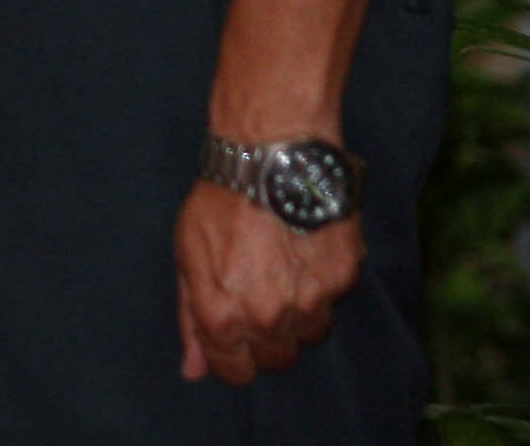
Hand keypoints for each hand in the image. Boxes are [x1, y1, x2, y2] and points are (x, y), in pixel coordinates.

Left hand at [177, 176, 359, 383]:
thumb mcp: (186, 256)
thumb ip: (191, 318)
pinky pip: (333, 302)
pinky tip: (302, 254)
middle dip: (265, 339)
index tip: (232, 342)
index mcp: (224, 316)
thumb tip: (194, 370)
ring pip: (309, 336)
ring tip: (280, 273)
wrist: (269, 158)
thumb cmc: (219, 203)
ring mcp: (311, 301)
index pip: (236, 372)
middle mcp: (269, 317)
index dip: (231, 360)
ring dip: (296, 317)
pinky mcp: (343, 279)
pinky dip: (320, 287)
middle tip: (256, 300)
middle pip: (277, 360)